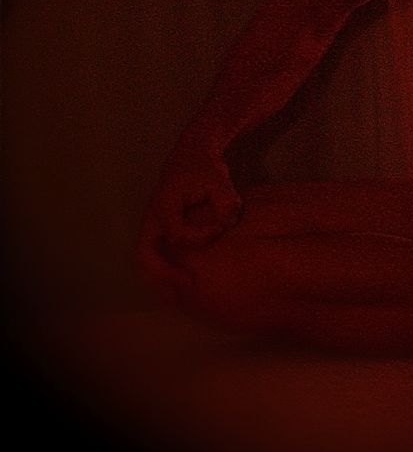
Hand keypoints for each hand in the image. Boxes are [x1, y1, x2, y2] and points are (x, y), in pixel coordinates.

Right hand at [137, 149, 241, 299]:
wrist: (193, 154)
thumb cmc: (204, 167)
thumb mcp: (218, 179)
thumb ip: (225, 200)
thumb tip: (229, 222)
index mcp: (164, 207)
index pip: (178, 236)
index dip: (201, 238)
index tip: (220, 228)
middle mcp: (153, 218)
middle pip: (145, 256)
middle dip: (162, 277)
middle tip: (183, 293)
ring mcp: (154, 224)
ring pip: (147, 258)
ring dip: (159, 278)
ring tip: (178, 297)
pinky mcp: (162, 227)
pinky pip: (157, 253)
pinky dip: (165, 268)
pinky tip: (182, 280)